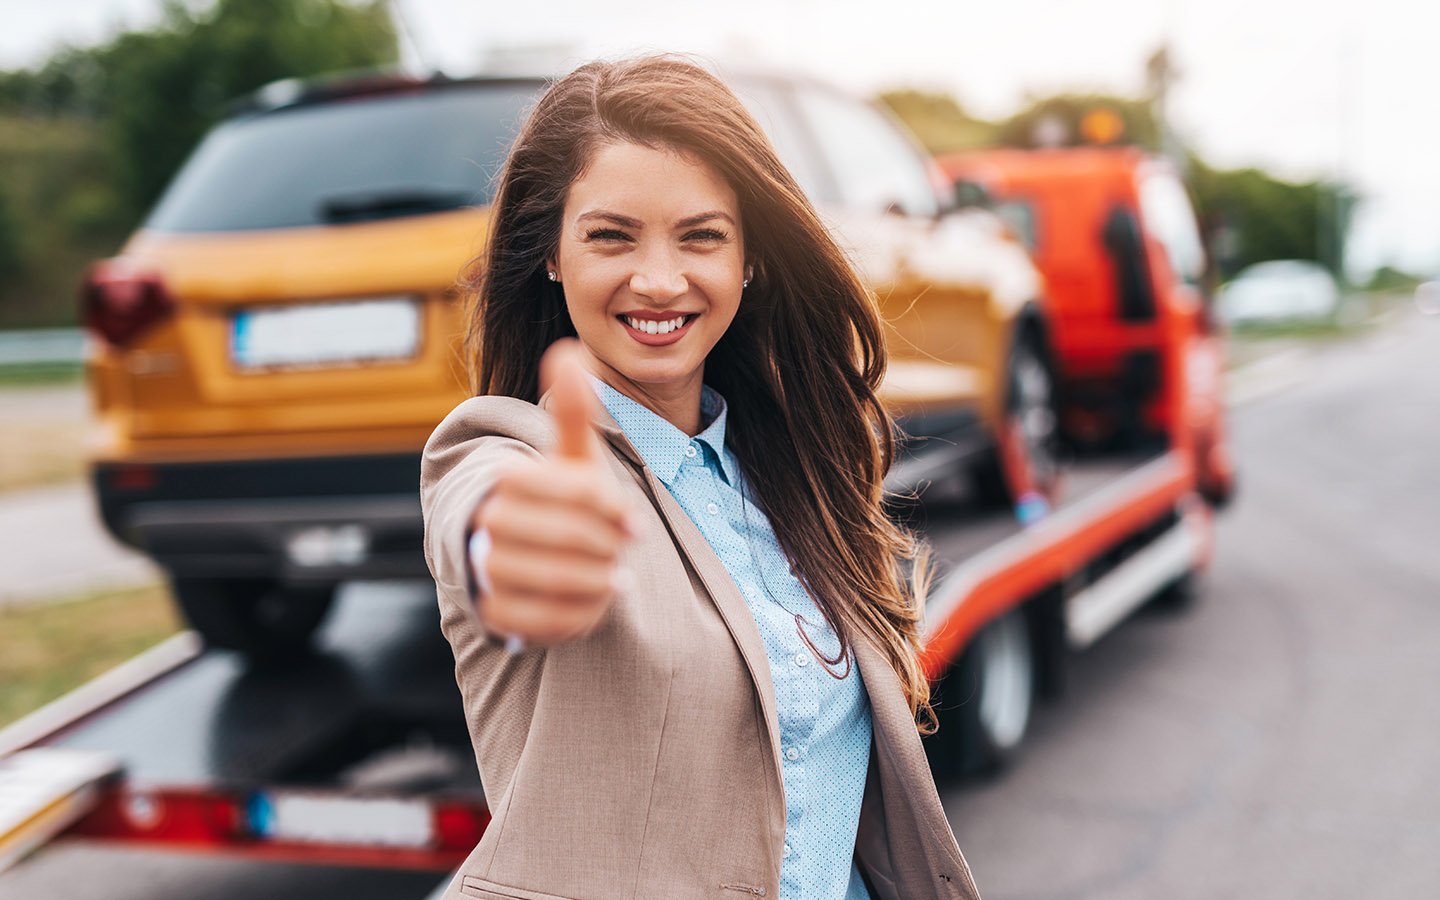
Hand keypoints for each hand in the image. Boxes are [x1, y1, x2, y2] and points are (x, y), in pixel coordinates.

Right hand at [470, 340, 636, 646]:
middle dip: (608, 546)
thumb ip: (575, 412)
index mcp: (509, 481)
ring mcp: (488, 570)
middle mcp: (489, 523)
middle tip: (621, 550)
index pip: (577, 491)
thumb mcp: (575, 458)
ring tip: (612, 575)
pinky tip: (595, 599)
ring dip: (599, 580)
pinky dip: (583, 613)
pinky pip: (547, 620)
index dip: (614, 508)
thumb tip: (568, 349)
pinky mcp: (496, 613)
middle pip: (571, 537)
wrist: (538, 554)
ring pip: (558, 580)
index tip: (634, 522)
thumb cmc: (565, 500)